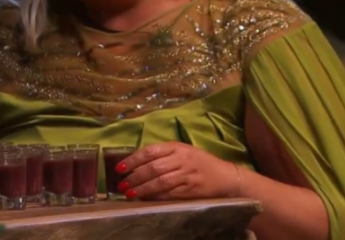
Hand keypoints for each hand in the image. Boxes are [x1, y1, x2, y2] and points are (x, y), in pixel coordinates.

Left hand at [115, 142, 239, 199]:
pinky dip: (155, 196)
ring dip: (142, 188)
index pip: (150, 151)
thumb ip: (162, 154)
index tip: (119, 168)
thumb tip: (136, 163)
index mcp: (177, 146)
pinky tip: (146, 198)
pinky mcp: (191, 190)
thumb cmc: (199, 162)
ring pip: (160, 182)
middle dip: (134, 177)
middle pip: (153, 168)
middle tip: (122, 184)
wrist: (225, 176)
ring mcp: (187, 175)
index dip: (133, 159)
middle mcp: (181, 159)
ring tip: (129, 193)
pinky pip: (169, 194)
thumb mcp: (182, 151)